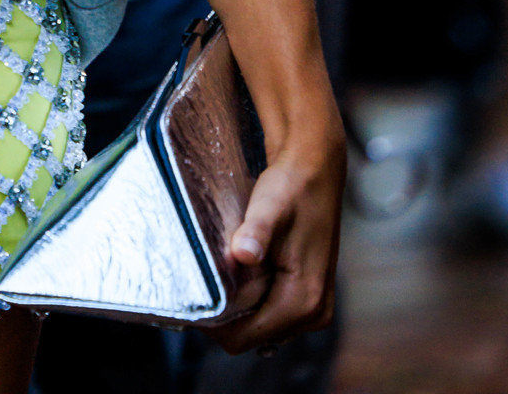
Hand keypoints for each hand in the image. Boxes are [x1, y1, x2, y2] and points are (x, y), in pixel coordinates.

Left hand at [219, 110, 345, 354]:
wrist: (316, 170)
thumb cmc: (292, 187)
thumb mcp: (269, 206)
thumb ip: (256, 233)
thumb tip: (242, 254)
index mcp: (303, 300)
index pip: (246, 338)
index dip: (215, 325)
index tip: (192, 300)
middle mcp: (314, 313)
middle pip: (253, 336)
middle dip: (225, 318)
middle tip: (199, 284)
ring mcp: (314, 307)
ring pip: (262, 327)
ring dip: (238, 309)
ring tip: (216, 276)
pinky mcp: (309, 295)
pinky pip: (271, 313)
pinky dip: (252, 301)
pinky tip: (236, 275)